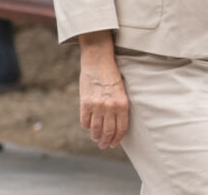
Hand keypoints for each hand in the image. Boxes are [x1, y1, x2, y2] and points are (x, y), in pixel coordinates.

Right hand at [77, 31, 129, 148]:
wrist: (98, 61)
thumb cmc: (112, 75)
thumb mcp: (121, 91)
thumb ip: (119, 107)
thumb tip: (116, 124)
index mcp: (122, 104)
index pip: (121, 128)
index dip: (117, 139)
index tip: (114, 144)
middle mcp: (110, 107)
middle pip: (108, 132)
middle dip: (106, 142)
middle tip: (104, 145)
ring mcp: (97, 106)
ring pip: (96, 129)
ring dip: (96, 137)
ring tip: (96, 139)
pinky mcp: (85, 103)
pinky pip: (85, 121)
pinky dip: (87, 127)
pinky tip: (89, 128)